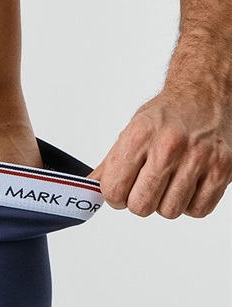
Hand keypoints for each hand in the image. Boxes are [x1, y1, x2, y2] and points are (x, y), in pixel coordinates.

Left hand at [86, 84, 231, 217]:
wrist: (205, 94)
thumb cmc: (167, 115)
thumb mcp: (131, 131)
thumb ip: (110, 164)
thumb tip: (88, 189)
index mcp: (139, 135)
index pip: (114, 189)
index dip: (114, 195)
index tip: (121, 189)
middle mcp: (169, 146)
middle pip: (141, 206)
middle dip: (139, 202)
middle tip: (145, 187)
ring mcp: (199, 158)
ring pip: (169, 211)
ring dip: (166, 203)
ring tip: (169, 182)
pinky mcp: (223, 170)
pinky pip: (198, 210)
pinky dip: (190, 205)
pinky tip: (187, 185)